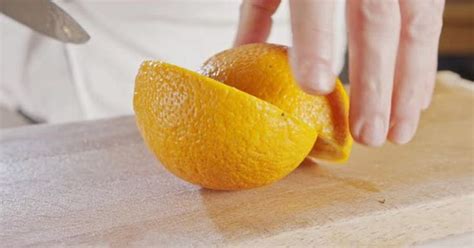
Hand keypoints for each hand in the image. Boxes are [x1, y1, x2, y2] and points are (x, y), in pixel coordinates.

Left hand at [234, 0, 444, 145]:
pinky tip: (417, 99)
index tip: (316, 88)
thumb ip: (257, 10)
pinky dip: (423, 63)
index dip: (317, 40)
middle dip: (374, 82)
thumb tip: (244, 57)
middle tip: (368, 136)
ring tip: (399, 134)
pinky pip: (430, 18)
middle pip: (376, 20)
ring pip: (416, 23)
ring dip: (409, 84)